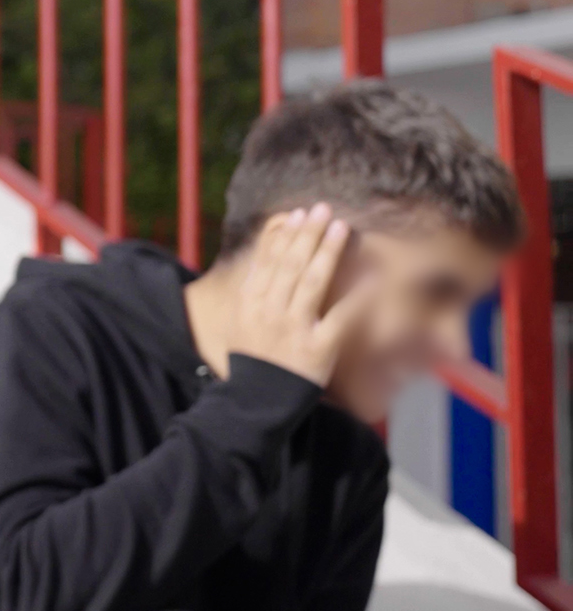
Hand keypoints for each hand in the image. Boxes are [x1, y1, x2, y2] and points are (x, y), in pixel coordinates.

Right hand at [229, 204, 374, 385]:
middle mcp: (271, 311)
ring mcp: (295, 328)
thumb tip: (266, 256)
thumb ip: (252, 290)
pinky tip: (370, 274)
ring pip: (312, 282)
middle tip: (322, 209)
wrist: (258, 401)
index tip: (297, 215)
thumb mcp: (239, 322)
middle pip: (291, 265)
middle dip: (308, 234)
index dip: (284, 236)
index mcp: (250, 303)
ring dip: (327, 251)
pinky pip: (341, 315)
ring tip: (340, 227)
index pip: (268, 261)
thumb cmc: (252, 360)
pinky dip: (357, 294)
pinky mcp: (319, 346)